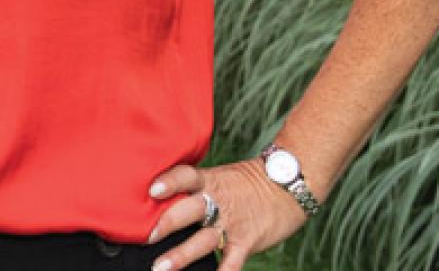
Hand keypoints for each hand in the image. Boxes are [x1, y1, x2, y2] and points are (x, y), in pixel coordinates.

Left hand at [145, 159, 309, 270]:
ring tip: (161, 267)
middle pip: (191, 210)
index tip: (152, 190)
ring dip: (182, 255)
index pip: (186, 176)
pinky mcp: (247, 242)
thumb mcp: (219, 177)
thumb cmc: (247, 182)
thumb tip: (160, 197)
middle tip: (148, 236)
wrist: (289, 186)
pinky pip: (232, 262)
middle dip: (168, 223)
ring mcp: (232, 223)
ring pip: (204, 240)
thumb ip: (194, 188)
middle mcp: (218, 201)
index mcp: (209, 181)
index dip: (170, 182)